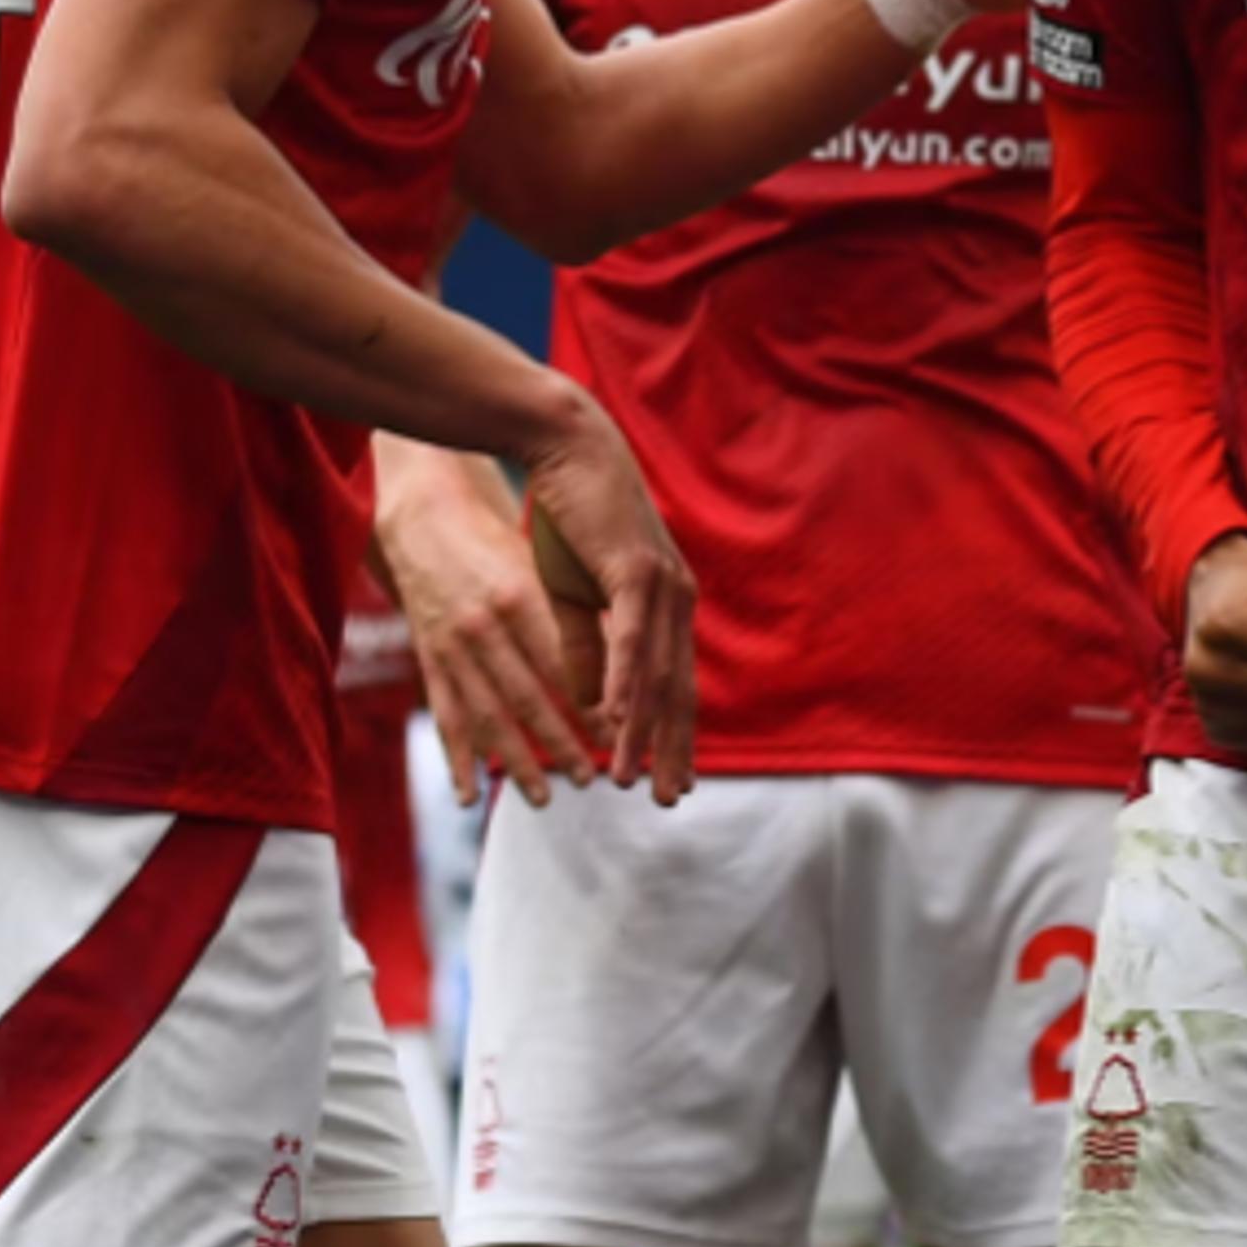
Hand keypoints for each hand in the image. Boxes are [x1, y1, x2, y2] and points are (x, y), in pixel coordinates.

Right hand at [373, 435, 589, 806]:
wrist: (429, 520)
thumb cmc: (505, 544)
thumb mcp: (543, 570)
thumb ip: (578, 614)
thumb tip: (631, 664)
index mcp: (520, 595)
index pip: (565, 662)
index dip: (593, 703)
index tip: (625, 738)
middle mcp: (482, 624)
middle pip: (526, 697)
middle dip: (562, 741)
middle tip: (595, 779)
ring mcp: (451, 646)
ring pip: (486, 714)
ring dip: (517, 760)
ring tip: (546, 797)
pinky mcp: (428, 661)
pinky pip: (445, 717)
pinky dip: (457, 760)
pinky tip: (471, 796)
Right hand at [510, 389, 698, 802]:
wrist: (567, 448)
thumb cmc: (568, 519)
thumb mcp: (572, 597)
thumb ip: (584, 648)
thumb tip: (591, 706)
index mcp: (666, 604)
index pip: (676, 682)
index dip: (673, 733)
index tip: (670, 778)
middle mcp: (676, 597)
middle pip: (679, 688)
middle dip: (672, 746)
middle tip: (668, 799)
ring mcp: (662, 583)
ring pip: (656, 672)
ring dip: (642, 728)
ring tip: (632, 776)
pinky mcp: (636, 569)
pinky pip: (632, 637)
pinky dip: (625, 681)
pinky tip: (615, 719)